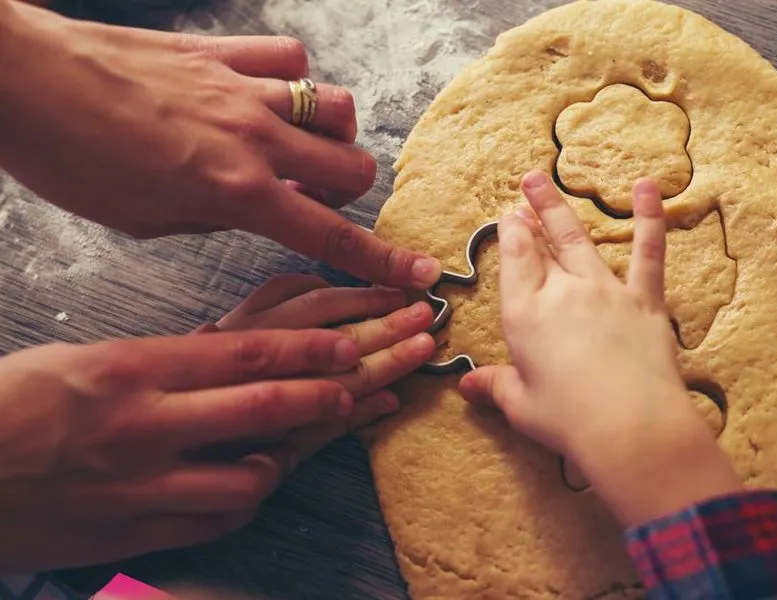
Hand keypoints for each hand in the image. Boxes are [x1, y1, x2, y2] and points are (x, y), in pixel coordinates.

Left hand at [0, 2, 439, 287]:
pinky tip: (266, 93)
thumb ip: (211, 218)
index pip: (331, 234)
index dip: (382, 259)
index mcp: (237, 191)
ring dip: (331, 135)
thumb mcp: (142, 220)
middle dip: (348, 192)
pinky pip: (288, 59)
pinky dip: (291, 80)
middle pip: (353, 166)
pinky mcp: (222, 52)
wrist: (23, 81)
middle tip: (313, 200)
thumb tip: (247, 208)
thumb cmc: (69, 158)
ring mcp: (244, 88)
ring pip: (337, 107)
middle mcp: (256, 138)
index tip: (418, 271)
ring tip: (299, 146)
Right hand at [0, 277, 432, 571]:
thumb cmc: (9, 406)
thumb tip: (227, 352)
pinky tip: (253, 487)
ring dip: (286, 461)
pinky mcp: (131, 532)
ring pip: (249, 478)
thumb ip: (161, 361)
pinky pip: (213, 523)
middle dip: (328, 397)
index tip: (352, 345)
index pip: (245, 353)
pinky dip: (242, 505)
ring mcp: (139, 485)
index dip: (310, 349)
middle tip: (366, 386)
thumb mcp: (83, 360)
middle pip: (264, 410)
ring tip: (302, 444)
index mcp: (132, 369)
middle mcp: (143, 425)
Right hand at [459, 171, 742, 526]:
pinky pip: (647, 251)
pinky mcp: (644, 300)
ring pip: (579, 240)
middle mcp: (562, 292)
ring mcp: (605, 291)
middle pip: (543, 244)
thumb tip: (467, 386)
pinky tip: (647, 188)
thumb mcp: (521, 406)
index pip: (514, 260)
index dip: (510, 234)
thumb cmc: (570, 421)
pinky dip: (649, 217)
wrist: (631, 426)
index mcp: (525, 314)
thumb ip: (495, 387)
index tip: (509, 217)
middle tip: (527, 184)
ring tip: (547, 182)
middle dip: (531, 213)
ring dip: (561, 209)